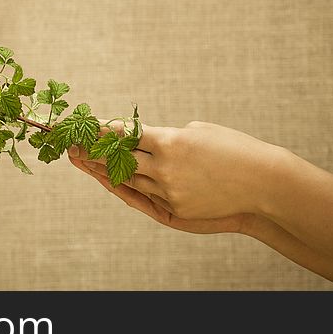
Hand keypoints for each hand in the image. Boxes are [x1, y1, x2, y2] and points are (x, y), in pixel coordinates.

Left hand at [68, 120, 284, 232]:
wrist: (263, 186)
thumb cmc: (234, 150)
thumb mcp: (199, 132)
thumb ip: (168, 137)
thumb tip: (143, 138)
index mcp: (171, 141)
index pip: (125, 133)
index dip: (101, 129)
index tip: (82, 123)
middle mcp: (165, 168)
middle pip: (118, 158)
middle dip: (92, 150)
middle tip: (69, 143)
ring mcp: (169, 192)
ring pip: (126, 179)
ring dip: (101, 169)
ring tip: (80, 159)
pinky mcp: (175, 209)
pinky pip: (142, 196)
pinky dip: (122, 185)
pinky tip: (105, 179)